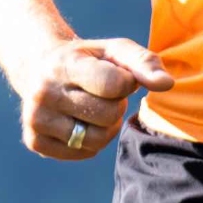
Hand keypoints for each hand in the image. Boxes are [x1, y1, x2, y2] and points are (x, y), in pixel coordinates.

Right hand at [18, 35, 167, 160]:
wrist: (39, 67)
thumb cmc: (88, 58)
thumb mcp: (115, 51)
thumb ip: (145, 63)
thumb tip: (167, 84)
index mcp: (64, 64)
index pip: (113, 85)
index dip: (126, 83)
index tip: (117, 75)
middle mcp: (43, 92)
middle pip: (107, 115)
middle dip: (115, 105)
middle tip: (103, 93)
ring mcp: (35, 119)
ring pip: (97, 139)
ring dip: (107, 126)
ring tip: (94, 107)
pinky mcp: (34, 141)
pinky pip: (84, 152)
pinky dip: (92, 141)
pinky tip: (81, 121)